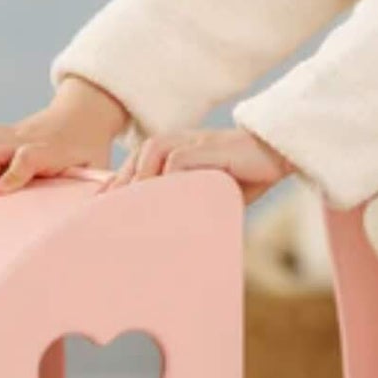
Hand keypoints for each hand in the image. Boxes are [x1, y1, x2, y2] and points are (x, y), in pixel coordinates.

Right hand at [0, 80, 126, 193]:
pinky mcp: (3, 133)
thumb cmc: (89, 150)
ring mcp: (13, 134)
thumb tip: (94, 212)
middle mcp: (28, 139)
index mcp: (53, 150)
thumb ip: (94, 189)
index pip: (28, 157)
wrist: (84, 115)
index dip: (13, 174)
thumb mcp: (98, 168)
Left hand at [98, 127, 294, 205]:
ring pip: (151, 154)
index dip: (117, 188)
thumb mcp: (208, 192)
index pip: (135, 167)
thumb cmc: (244, 176)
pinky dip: (167, 178)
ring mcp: (192, 142)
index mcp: (173, 152)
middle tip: (108, 216)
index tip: (102, 213)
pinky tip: (163, 199)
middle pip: (136, 159)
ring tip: (134, 209)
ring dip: (141, 180)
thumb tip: (167, 234)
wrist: (276, 155)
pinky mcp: (207, 147)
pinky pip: (177, 160)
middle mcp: (178, 143)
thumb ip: (186, 202)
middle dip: (121, 186)